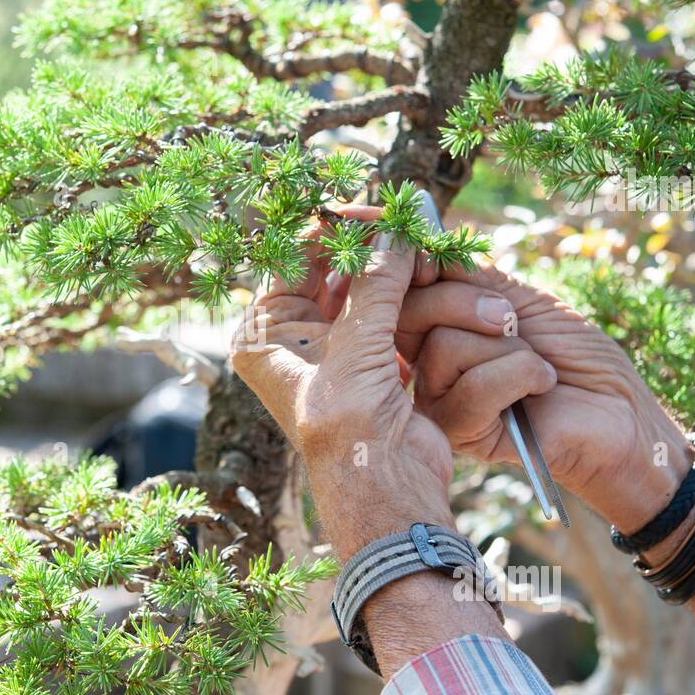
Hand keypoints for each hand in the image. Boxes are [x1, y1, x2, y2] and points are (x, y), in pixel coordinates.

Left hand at [230, 213, 454, 559]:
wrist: (383, 488)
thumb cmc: (348, 423)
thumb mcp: (357, 344)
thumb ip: (376, 282)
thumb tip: (395, 228)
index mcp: (264, 332)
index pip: (294, 257)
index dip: (333, 228)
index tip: (374, 207)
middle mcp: (290, 336)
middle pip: (329, 268)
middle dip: (369, 246)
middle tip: (406, 221)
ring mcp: (330, 348)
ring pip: (362, 289)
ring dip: (393, 269)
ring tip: (423, 245)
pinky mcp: (368, 361)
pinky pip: (386, 312)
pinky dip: (407, 296)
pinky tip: (431, 275)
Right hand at [396, 263, 691, 532]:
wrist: (617, 407)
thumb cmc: (574, 353)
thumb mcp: (522, 299)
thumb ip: (472, 278)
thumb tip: (422, 250)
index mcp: (437, 331)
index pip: (404, 293)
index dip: (418, 271)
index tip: (438, 264)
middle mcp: (428, 366)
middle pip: (411, 314)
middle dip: (465, 302)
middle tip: (510, 318)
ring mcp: (441, 400)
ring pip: (444, 347)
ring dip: (508, 348)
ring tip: (537, 365)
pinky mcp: (463, 432)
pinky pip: (473, 388)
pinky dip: (520, 376)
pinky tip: (541, 388)